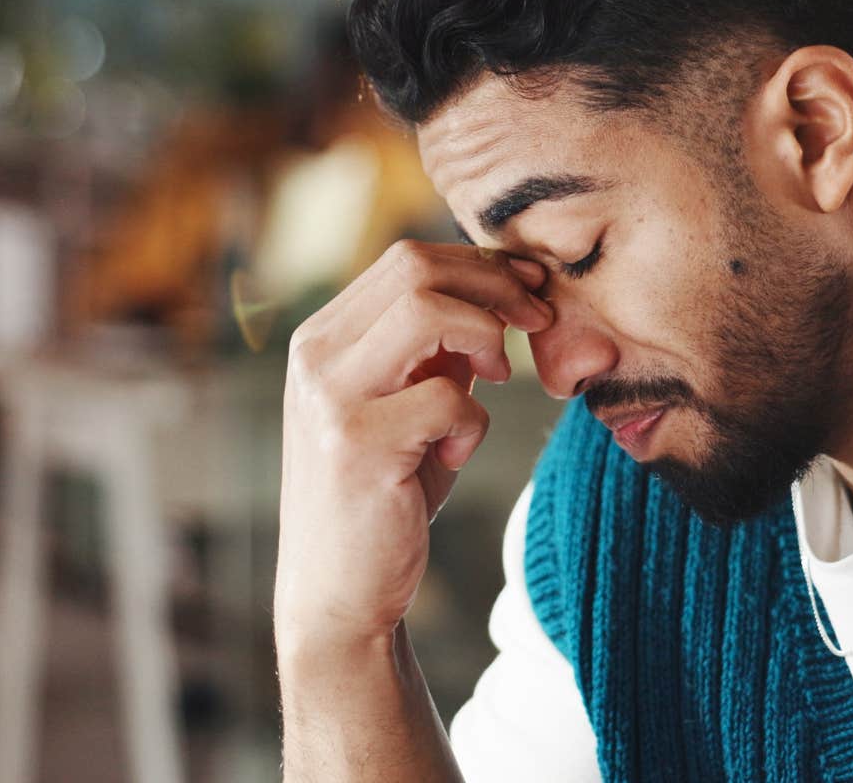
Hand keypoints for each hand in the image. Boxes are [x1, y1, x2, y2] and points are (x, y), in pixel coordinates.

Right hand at [274, 239, 552, 659]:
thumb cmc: (386, 494)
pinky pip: (445, 396)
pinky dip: (474, 420)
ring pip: (426, 310)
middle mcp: (315, 355)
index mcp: (324, 337)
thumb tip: (504, 287)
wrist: (338, 593)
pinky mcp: (356, 444)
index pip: (407, 260)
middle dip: (496, 285)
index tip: (532, 290)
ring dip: (485, 337)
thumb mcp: (411, 405)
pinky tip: (457, 454)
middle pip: (415, 268)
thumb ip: (438, 351)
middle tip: (538, 321)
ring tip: (498, 378)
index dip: (481, 265)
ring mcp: (330, 397)